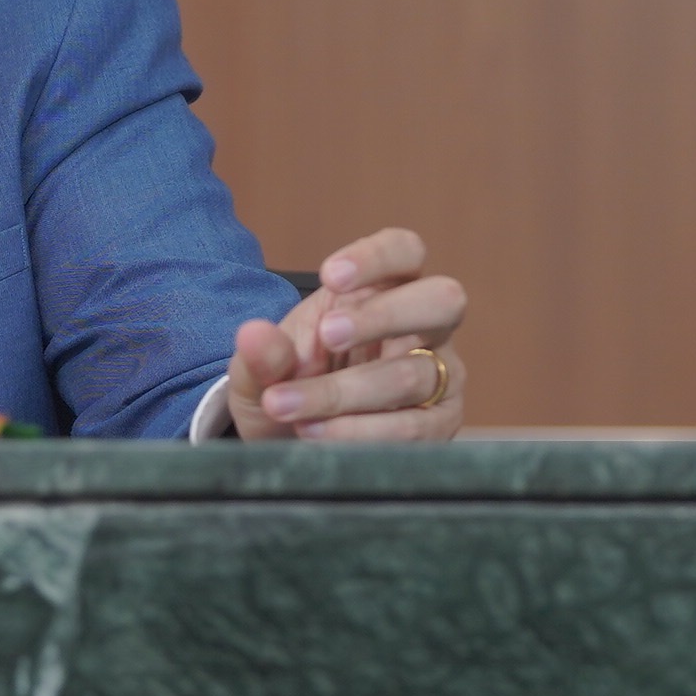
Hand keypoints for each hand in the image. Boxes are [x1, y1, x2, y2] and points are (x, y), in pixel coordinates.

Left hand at [224, 228, 468, 441]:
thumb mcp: (261, 372)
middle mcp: (426, 327)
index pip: (404, 251)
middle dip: (383, 316)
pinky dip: (358, 432)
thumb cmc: (289, 388)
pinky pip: (413, 427)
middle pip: (442, 300)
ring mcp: (440, 376)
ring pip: (412, 374)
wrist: (287, 445)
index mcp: (385, 290)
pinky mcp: (439, 423)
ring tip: (287, 406)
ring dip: (344, 392)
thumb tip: (253, 335)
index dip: (377, 257)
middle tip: (328, 335)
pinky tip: (316, 434)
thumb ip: (262, 354)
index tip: (329, 276)